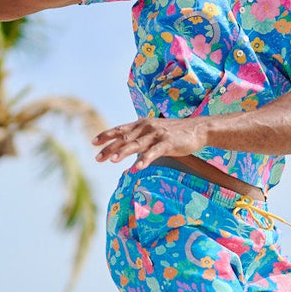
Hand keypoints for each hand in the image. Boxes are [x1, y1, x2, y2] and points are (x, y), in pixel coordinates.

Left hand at [93, 115, 207, 167]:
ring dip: (123, 152)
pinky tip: (137, 167)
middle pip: (124, 138)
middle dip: (109, 148)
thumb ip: (140, 137)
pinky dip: (145, 159)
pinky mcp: (167, 142)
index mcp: (141, 124)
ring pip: (136, 144)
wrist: (197, 128)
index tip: (93, 142)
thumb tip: (126, 146)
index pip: (120, 129)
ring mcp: (156, 134)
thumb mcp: (154, 132)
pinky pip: (154, 152)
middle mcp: (146, 127)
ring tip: (112, 160)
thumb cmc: (174, 132)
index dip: (106, 135)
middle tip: (97, 158)